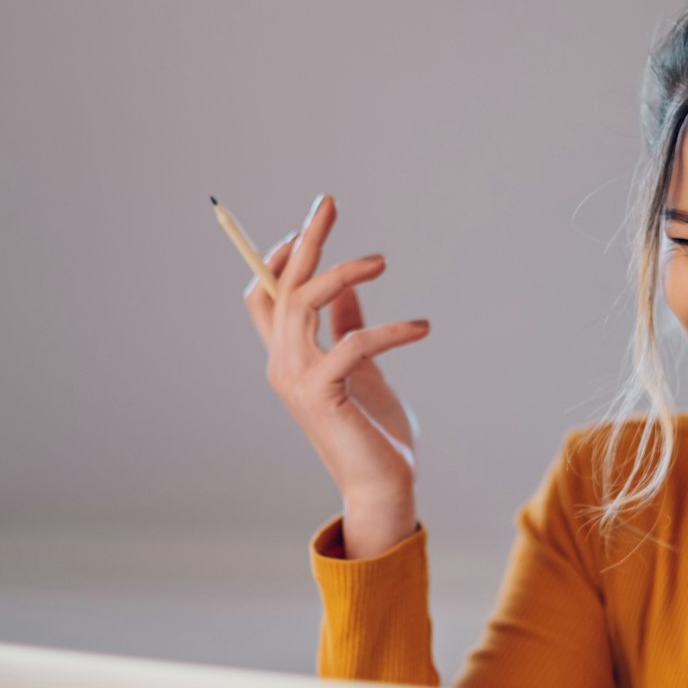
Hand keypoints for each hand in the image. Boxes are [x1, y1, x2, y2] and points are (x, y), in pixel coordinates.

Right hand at [244, 194, 430, 549]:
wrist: (382, 486)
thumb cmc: (374, 431)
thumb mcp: (363, 368)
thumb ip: (348, 327)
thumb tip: (348, 287)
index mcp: (288, 356)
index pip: (265, 293)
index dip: (279, 255)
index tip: (311, 225)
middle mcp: (282, 364)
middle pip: (281, 285)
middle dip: (304, 238)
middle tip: (329, 201)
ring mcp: (297, 380)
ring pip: (304, 302)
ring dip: (342, 272)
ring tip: (382, 260)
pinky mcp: (323, 394)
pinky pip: (351, 342)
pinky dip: (389, 329)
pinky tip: (421, 327)